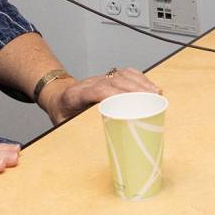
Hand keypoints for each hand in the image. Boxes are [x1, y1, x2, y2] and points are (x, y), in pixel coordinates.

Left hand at [44, 67, 159, 124]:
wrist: (58, 95)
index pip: (96, 90)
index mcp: (76, 95)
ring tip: (156, 93)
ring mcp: (100, 78)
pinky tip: (150, 86)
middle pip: (114, 81)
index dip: (114, 93)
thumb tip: (95, 142)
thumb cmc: (63, 112)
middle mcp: (90, 83)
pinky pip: (126, 73)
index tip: (130, 101)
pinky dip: (140, 78)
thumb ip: (77, 129)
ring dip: (141, 83)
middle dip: (135, 89)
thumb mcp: (63, 124)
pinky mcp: (108, 77)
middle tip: (152, 99)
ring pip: (122, 75)